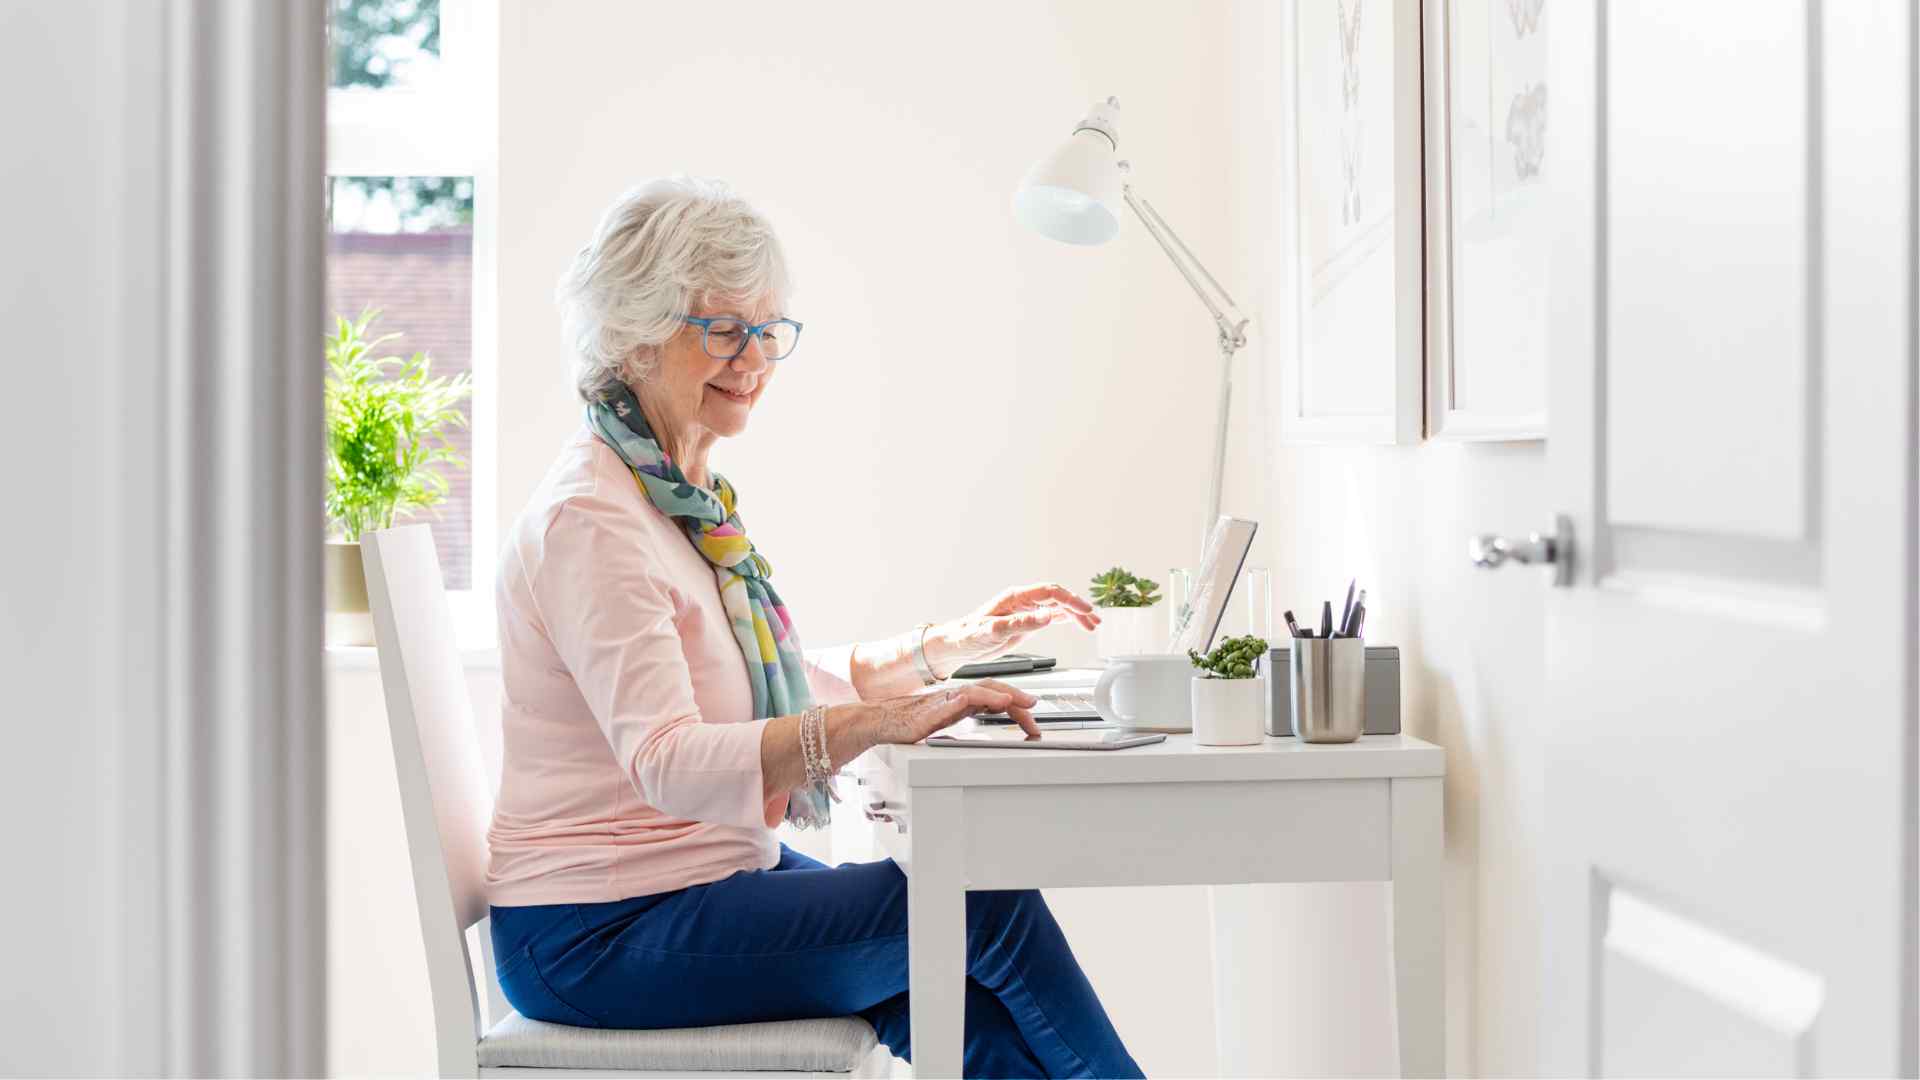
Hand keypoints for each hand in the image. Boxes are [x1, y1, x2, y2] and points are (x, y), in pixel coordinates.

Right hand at [859, 679, 1041, 742]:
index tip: (1031, 713)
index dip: (1014, 702)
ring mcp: (943, 701)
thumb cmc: (907, 723)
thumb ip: (962, 717)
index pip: (993, 695)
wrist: (879, 722)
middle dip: (1015, 696)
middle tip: (1034, 705)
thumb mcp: (942, 722)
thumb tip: (984, 721)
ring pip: (976, 691)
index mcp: (959, 699)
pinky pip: (953, 701)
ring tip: (1015, 702)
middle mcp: (954, 696)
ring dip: (998, 696)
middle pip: (990, 688)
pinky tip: (983, 702)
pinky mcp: (930, 710)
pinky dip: (970, 700)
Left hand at [923, 583, 1100, 676]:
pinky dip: (1067, 619)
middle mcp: (1022, 601)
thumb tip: (1046, 615)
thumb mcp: (992, 632)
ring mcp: (1025, 610)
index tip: (1085, 611)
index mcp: (1015, 598)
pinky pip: (1051, 616)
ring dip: (1075, 614)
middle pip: (1057, 597)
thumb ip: (1020, 623)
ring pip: (1057, 606)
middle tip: (1094, 620)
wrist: (955, 645)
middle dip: (1078, 607)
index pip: (1050, 592)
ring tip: (1092, 624)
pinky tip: (1077, 623)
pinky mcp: (1025, 621)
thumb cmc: (967, 636)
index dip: (1070, 600)